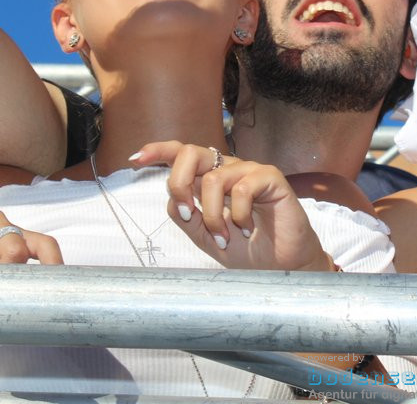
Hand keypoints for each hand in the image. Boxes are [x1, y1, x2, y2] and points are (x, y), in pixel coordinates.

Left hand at [136, 141, 334, 271]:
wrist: (280, 266)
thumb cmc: (246, 249)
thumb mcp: (205, 237)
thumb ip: (187, 217)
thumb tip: (174, 201)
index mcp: (209, 179)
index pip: (182, 154)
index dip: (158, 150)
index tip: (135, 158)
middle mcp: (227, 169)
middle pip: (191, 153)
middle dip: (178, 183)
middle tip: (187, 213)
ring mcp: (248, 171)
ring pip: (212, 179)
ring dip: (212, 216)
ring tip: (226, 236)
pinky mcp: (270, 177)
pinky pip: (241, 189)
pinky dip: (238, 215)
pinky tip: (248, 229)